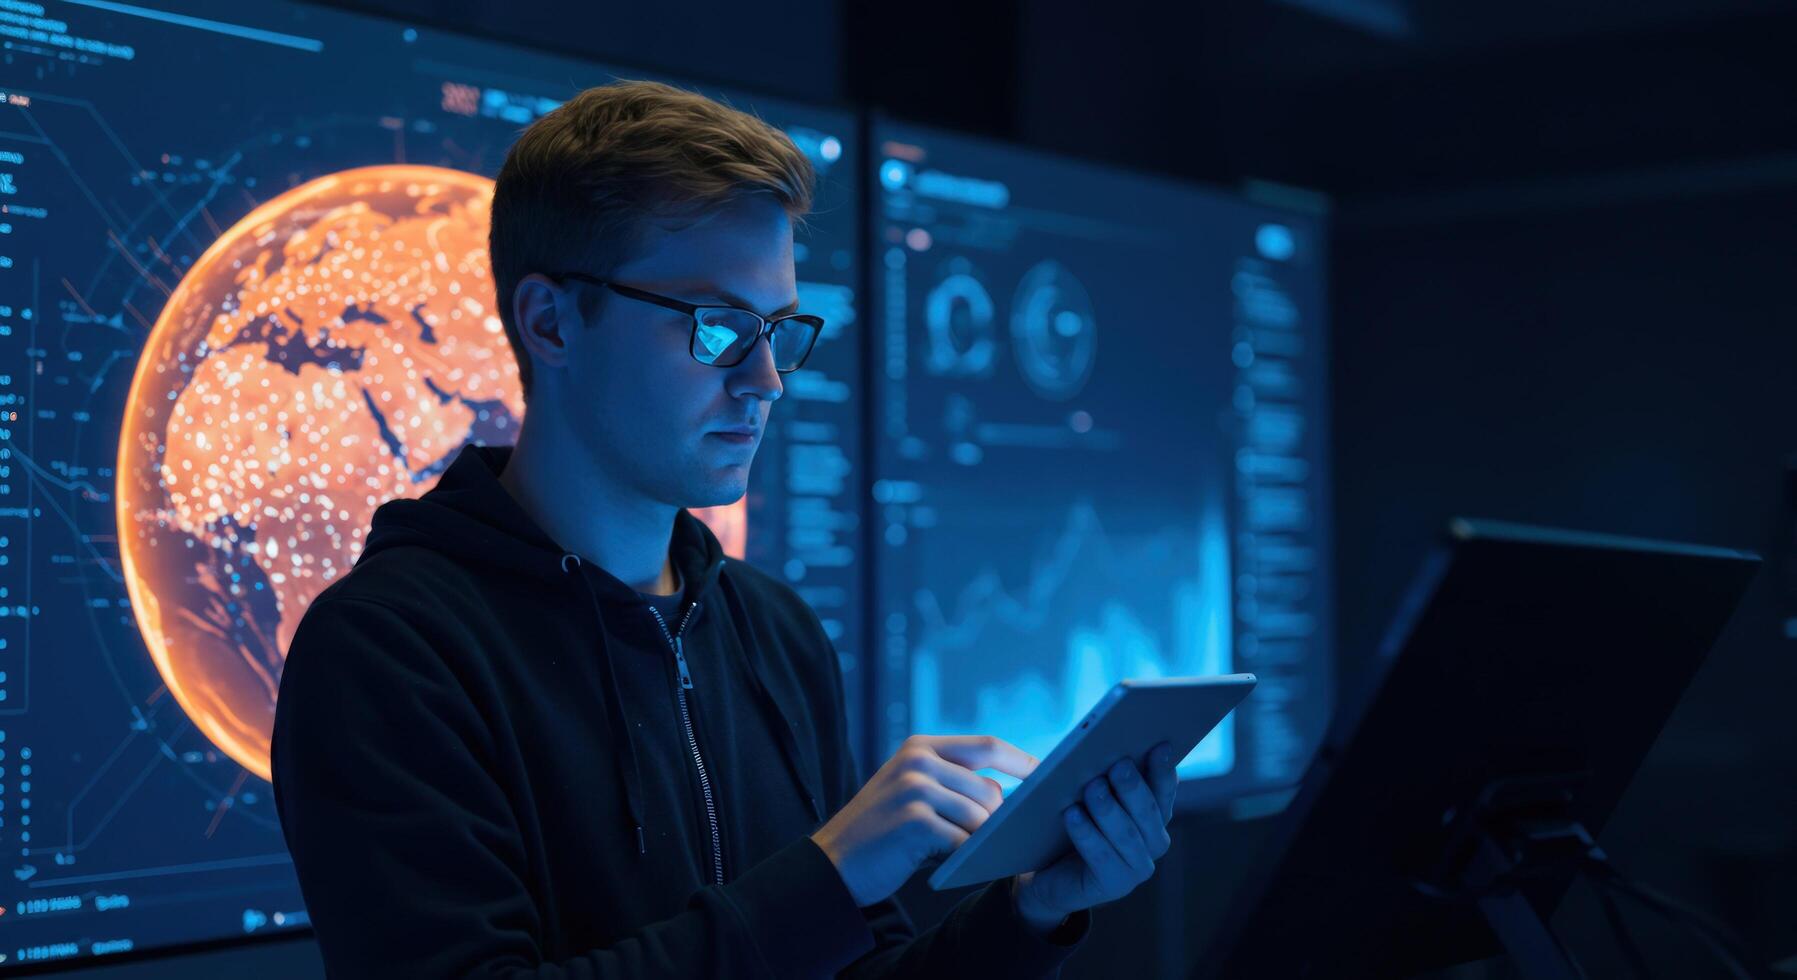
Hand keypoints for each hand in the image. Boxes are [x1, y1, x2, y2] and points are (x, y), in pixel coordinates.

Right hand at [811, 734, 1037, 906]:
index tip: (1048, 775)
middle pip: (989, 789)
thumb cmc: (881, 833)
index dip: (1021, 760)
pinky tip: (957, 866)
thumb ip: (949, 781)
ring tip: (968, 856)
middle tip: (997, 842)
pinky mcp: (915, 822)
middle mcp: (918, 761)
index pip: (986, 745)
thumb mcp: (910, 790)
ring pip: (980, 817)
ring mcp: (914, 789)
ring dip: (981, 842)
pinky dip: (967, 858)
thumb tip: (1006, 793)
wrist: (833, 864)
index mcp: (920, 747)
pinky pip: (963, 842)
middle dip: (998, 820)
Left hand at [1013, 741, 1177, 929]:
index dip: (1163, 770)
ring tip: (1092, 787)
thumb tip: (1103, 749)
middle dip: (1133, 787)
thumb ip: (1106, 778)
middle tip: (1118, 765)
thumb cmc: (1076, 826)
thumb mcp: (1092, 798)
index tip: (1159, 746)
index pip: (1164, 790)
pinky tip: (1072, 815)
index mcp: (1155, 816)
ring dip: (1109, 809)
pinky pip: (1101, 857)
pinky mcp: (1115, 885)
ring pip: (1126, 834)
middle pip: (1147, 812)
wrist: (1052, 875)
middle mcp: (1154, 842)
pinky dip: (1086, 834)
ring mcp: (1138, 868)